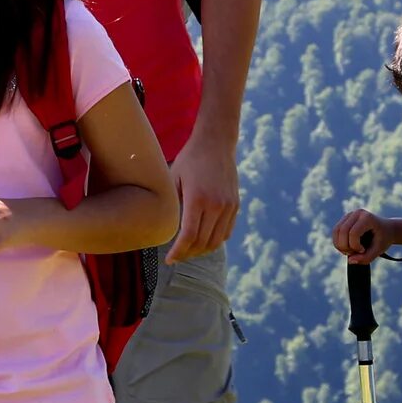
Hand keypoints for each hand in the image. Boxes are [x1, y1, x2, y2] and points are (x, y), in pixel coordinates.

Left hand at [170, 131, 241, 261]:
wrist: (216, 143)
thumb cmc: (189, 159)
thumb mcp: (174, 178)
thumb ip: (172, 204)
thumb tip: (165, 229)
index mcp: (197, 199)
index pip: (189, 236)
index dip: (178, 252)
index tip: (169, 259)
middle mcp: (216, 205)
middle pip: (202, 242)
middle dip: (187, 253)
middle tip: (176, 256)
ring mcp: (228, 206)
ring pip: (216, 241)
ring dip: (201, 250)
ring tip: (188, 251)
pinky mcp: (235, 205)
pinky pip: (226, 232)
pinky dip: (215, 241)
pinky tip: (203, 240)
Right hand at [332, 208, 390, 260]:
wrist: (386, 229)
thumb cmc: (383, 239)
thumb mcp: (378, 250)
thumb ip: (366, 258)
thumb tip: (350, 260)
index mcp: (367, 218)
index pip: (353, 233)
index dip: (355, 246)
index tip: (363, 250)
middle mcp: (357, 213)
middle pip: (342, 231)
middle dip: (345, 246)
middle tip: (354, 253)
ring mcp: (349, 215)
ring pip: (336, 231)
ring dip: (340, 245)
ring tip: (350, 251)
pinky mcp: (344, 219)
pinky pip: (335, 231)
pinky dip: (338, 242)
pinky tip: (347, 247)